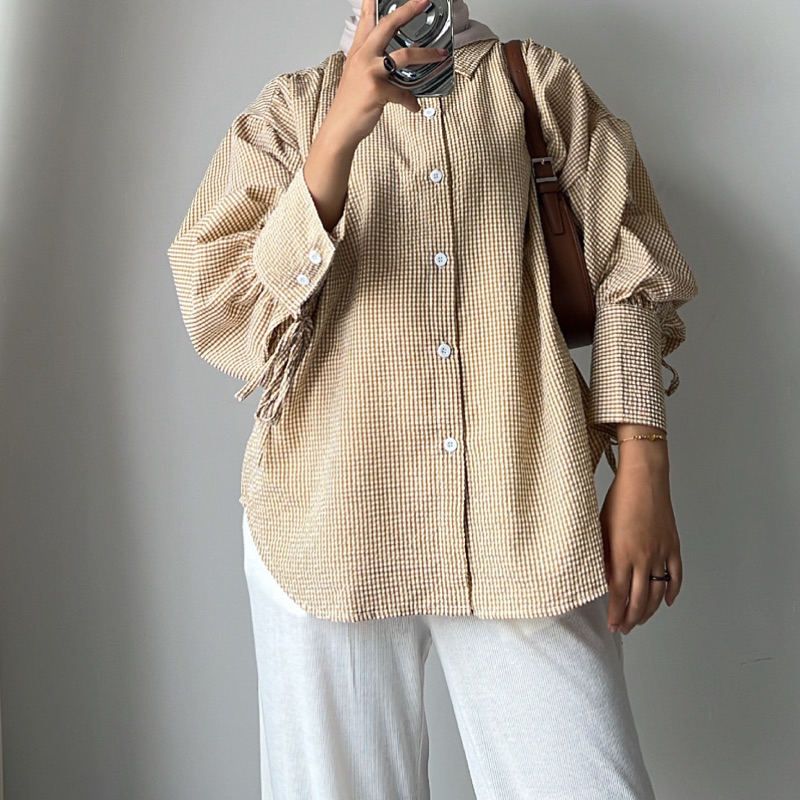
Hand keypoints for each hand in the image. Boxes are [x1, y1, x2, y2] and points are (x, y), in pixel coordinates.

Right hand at [325, 0, 448, 148]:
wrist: (340, 128)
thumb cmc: (350, 105)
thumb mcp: (356, 76)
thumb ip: (371, 62)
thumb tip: (389, 60)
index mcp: (358, 52)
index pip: (367, 20)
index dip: (374, 3)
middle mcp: (363, 57)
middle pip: (387, 26)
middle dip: (407, 11)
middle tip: (422, 1)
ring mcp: (370, 72)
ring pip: (404, 55)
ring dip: (427, 54)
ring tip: (440, 55)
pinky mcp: (377, 90)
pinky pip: (403, 93)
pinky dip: (411, 101)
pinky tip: (414, 106)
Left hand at [599, 446, 682, 634]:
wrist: (644, 479)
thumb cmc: (618, 499)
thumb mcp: (601, 529)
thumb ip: (603, 556)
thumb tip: (601, 578)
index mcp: (622, 554)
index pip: (618, 594)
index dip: (615, 613)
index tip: (611, 624)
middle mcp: (643, 558)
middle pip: (640, 599)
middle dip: (631, 618)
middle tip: (624, 628)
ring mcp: (661, 553)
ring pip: (659, 592)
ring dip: (650, 610)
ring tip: (641, 619)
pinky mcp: (673, 546)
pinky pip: (676, 576)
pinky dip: (673, 591)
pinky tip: (668, 602)